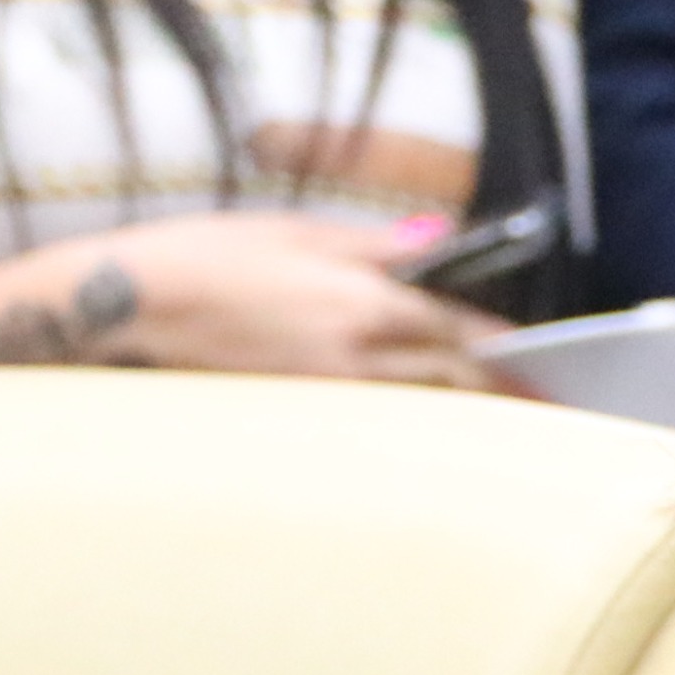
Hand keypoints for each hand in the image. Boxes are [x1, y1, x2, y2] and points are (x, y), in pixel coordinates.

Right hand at [30, 214, 534, 390]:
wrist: (128, 303)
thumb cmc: (204, 257)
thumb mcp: (295, 232)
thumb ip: (373, 244)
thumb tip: (436, 242)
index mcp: (364, 299)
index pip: (461, 332)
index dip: (510, 355)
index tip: (547, 372)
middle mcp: (357, 352)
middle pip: (453, 380)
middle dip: (502, 396)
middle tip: (545, 415)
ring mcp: (330, 392)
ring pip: (418, 410)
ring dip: (461, 418)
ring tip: (502, 433)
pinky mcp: (301, 417)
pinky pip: (373, 426)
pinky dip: (406, 427)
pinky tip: (428, 442)